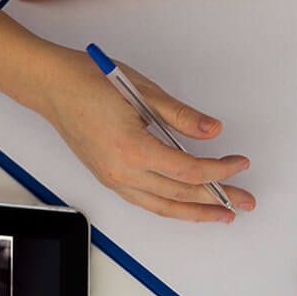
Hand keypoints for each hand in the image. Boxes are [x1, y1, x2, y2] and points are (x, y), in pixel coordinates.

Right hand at [32, 45, 254, 221]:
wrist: (50, 86)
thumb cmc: (90, 81)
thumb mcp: (143, 91)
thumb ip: (181, 116)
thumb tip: (213, 130)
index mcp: (132, 149)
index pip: (189, 171)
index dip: (220, 171)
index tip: (240, 163)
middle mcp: (121, 172)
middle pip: (180, 196)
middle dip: (217, 199)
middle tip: (246, 201)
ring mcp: (113, 179)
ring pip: (162, 207)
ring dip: (195, 213)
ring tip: (222, 214)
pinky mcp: (109, 178)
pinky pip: (146, 201)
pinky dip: (171, 207)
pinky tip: (187, 207)